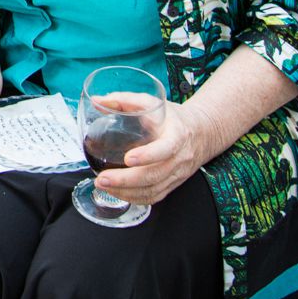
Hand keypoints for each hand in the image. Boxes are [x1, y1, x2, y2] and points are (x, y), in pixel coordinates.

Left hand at [92, 101, 209, 206]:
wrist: (201, 133)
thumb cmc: (172, 117)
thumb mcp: (152, 102)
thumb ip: (124, 100)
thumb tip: (97, 101)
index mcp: (177, 135)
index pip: (166, 149)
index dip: (148, 155)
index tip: (127, 158)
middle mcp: (179, 158)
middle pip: (155, 175)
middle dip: (126, 180)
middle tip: (102, 178)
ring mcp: (177, 174)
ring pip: (154, 190)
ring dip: (127, 192)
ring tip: (104, 186)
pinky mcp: (173, 184)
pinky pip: (155, 197)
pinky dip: (135, 198)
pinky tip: (117, 193)